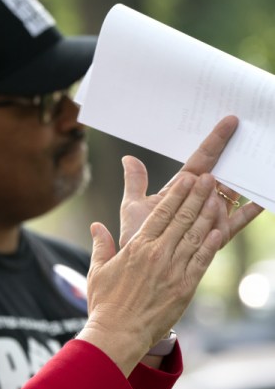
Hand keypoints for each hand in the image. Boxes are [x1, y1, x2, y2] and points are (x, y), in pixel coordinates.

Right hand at [80, 172, 221, 375]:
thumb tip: (97, 226)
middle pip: (183, 218)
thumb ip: (101, 245)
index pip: (161, 213)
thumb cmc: (104, 304)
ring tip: (217, 198)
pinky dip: (211, 245)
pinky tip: (219, 231)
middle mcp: (158, 254)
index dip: (177, 194)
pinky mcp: (185, 287)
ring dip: (208, 215)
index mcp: (137, 247)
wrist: (118, 333)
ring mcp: (173, 270)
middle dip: (197, 196)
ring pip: (196, 236)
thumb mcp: (97, 270)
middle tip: (209, 180)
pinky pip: (201, 261)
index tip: (187, 179)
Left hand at [119, 115, 262, 247]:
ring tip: (257, 160)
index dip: (215, 140)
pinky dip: (251, 210)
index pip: (202, 158)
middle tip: (251, 134)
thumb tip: (128, 158)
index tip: (229, 121)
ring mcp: (212, 215)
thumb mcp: (134, 207)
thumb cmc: (137, 236)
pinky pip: (239, 220)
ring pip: (232, 192)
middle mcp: (200, 199)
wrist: (140, 267)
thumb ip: (135, 183)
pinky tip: (264, 198)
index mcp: (181, 188)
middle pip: (223, 171)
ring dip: (242, 178)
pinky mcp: (219, 234)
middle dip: (236, 153)